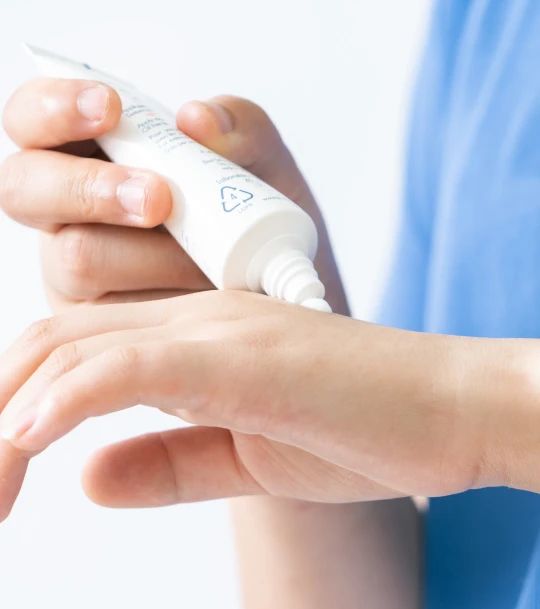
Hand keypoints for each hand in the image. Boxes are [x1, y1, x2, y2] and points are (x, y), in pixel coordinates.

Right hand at [0, 78, 341, 311]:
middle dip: (90, 189)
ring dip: (150, 255)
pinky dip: (166, 301)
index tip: (111, 109)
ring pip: (76, 258)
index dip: (53, 108)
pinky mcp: (97, 324)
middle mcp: (69, 212)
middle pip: (23, 188)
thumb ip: (239, 128)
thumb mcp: (261, 163)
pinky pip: (111, 318)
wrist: (280, 287)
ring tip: (212, 259)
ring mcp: (76, 272)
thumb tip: (196, 119)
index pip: (32, 119)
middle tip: (160, 200)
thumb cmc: (254, 217)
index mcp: (90, 153)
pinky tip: (207, 297)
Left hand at [0, 288, 531, 519]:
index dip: (16, 405)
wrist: (449, 411)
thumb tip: (85, 481)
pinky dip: (68, 400)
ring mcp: (218, 331)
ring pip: (76, 348)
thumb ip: (167, 463)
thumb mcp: (245, 460)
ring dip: (11, 413)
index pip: (74, 351)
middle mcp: (194, 321)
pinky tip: (27, 440)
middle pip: (54, 342)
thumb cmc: (360, 432)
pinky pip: (130, 366)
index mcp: (192, 342)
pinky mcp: (244, 356)